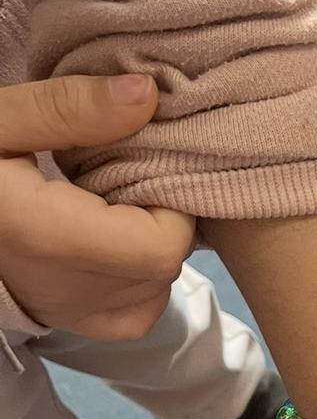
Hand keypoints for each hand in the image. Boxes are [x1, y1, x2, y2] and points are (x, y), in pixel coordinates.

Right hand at [0, 74, 192, 336]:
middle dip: (162, 216)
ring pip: (156, 290)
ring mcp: (66, 312)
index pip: (162, 245)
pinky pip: (135, 314)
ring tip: (113, 206)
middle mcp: (60, 287)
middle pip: (165, 266)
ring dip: (151, 246)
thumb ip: (68, 107)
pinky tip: (112, 242)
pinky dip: (139, 281)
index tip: (141, 163)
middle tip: (124, 176)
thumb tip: (148, 96)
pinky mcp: (66, 322)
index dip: (170, 200)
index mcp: (43, 235)